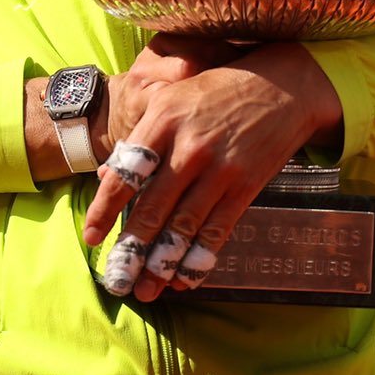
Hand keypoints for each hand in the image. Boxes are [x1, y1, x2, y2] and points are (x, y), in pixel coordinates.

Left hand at [83, 42, 341, 303]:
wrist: (283, 85)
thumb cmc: (218, 90)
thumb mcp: (173, 98)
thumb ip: (140, 135)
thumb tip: (106, 174)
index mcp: (163, 119)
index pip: (126, 173)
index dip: (104, 209)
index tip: (90, 237)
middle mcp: (188, 147)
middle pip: (152, 207)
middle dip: (130, 249)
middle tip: (115, 279)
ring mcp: (219, 169)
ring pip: (183, 226)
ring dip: (161, 263)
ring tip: (145, 290)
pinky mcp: (246, 185)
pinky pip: (218, 230)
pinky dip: (199, 258)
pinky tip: (184, 279)